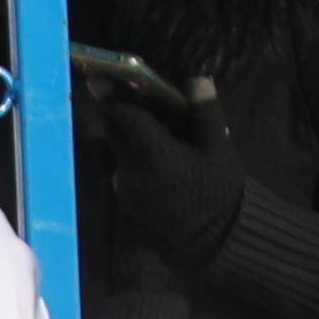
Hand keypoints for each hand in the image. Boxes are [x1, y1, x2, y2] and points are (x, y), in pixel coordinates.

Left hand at [65, 51, 240, 275]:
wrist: (214, 242)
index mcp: (151, 153)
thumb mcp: (219, 150)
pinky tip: (157, 162)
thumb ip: (205, 114)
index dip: (112, 94)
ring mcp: (125, 190)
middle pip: (114, 132)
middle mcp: (129, 171)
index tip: (99, 76)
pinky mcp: (127, 205)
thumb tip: (197, 81)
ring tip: (156, 135)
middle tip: (135, 100)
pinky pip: (125, 172)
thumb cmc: (219, 192)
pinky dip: (135, 161)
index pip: (121, 116)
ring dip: (130, 140)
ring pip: (119, 153)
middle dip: (121, 114)